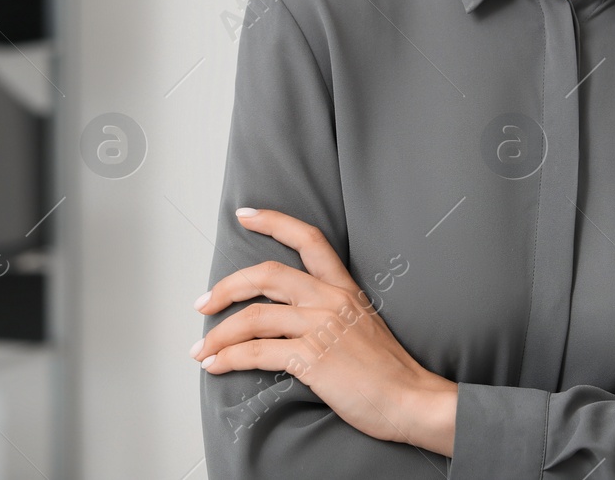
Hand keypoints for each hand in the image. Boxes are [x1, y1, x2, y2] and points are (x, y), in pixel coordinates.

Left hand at [192, 208, 457, 455]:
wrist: (413, 400)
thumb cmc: (389, 372)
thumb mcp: (362, 326)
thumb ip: (330, 314)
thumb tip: (289, 322)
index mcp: (344, 288)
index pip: (308, 238)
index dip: (273, 221)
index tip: (245, 215)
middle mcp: (330, 300)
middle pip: (266, 275)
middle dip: (226, 287)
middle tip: (203, 303)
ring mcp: (321, 327)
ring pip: (253, 317)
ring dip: (219, 334)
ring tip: (201, 349)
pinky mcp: (313, 358)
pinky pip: (257, 352)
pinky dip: (229, 358)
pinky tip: (216, 366)